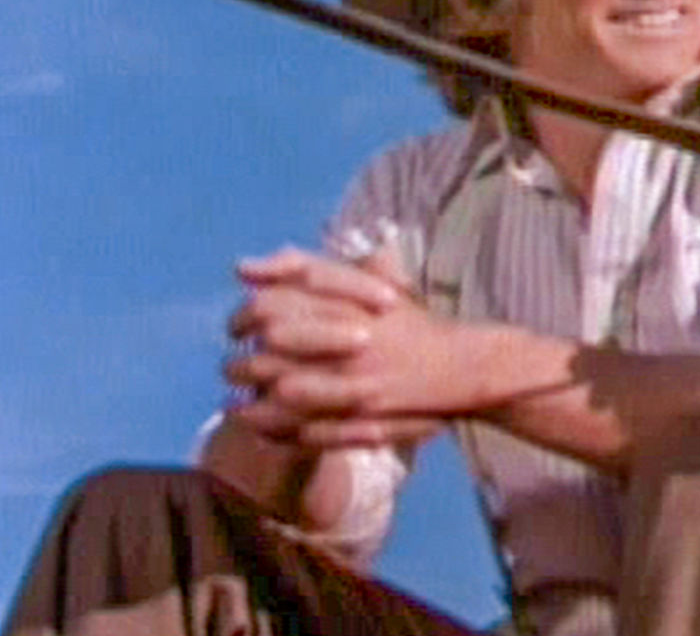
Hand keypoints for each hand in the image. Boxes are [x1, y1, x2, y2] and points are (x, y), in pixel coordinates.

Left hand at [225, 243, 450, 446]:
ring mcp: (358, 382)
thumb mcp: (365, 284)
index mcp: (347, 304)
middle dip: (240, 365)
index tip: (236, 330)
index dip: (242, 319)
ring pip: (282, 393)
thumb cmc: (408, 322)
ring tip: (236, 406)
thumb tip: (242, 268)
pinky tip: (262, 428)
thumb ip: (305, 270)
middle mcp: (349, 341)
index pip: (270, 306)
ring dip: (251, 403)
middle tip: (234, 370)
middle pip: (269, 351)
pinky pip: (304, 431)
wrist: (466, 365)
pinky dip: (276, 432)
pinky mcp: (367, 420)